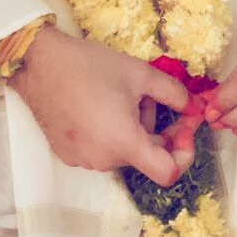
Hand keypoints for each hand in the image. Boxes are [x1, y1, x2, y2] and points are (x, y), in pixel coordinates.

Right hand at [10, 26, 195, 185]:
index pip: (167, 173)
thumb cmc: (92, 66)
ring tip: (120, 95)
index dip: (184, 153)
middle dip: (155, 129)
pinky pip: (102, 150)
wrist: (41, 63)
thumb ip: (176, 93)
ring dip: (132, 129)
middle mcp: (104, 161)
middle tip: (147, 96)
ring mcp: (83, 161)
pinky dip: (110, 133)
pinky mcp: (68, 155)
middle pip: (145, 156)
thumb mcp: (140, 73)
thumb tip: (195, 108)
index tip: (183, 127)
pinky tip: (100, 104)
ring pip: (124, 151)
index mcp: (124, 143)